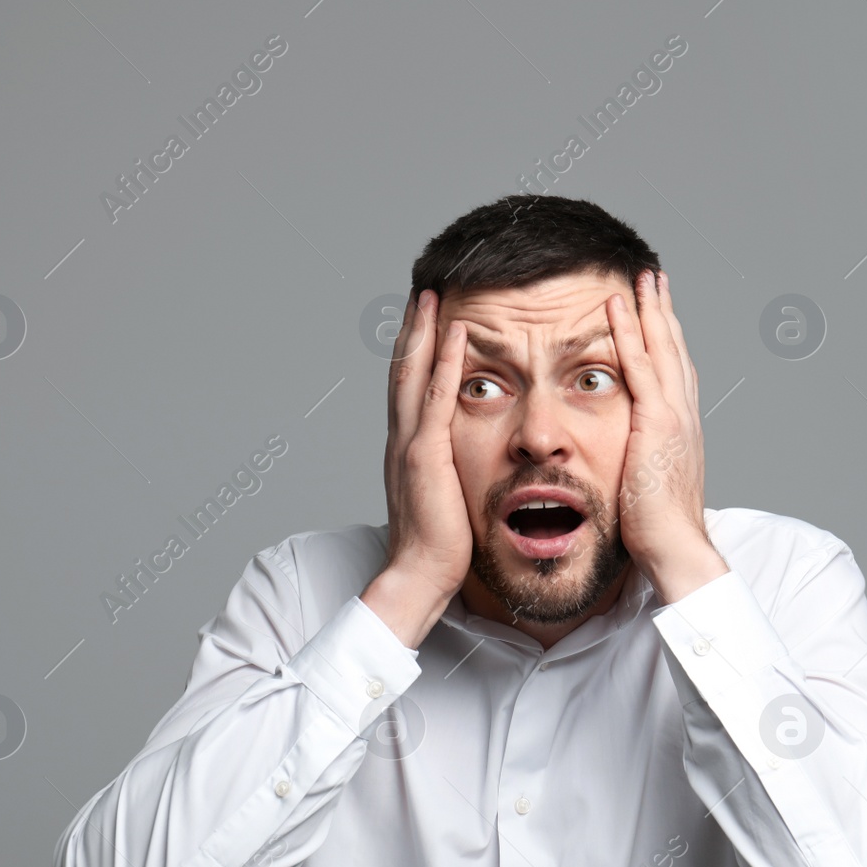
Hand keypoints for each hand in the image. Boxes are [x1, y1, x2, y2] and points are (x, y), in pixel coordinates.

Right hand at [379, 289, 472, 603]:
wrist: (418, 576)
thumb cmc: (438, 548)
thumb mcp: (446, 499)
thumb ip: (450, 474)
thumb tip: (463, 466)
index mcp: (408, 448)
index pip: (409, 388)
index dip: (414, 351)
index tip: (423, 319)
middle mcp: (402, 438)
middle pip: (403, 370)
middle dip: (412, 328)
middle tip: (422, 289)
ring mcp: (411, 444)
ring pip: (413, 374)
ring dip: (422, 331)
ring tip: (431, 293)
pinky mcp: (425, 455)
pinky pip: (437, 398)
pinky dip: (445, 362)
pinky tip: (454, 333)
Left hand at [607, 270, 728, 603]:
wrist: (676, 547)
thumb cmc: (659, 529)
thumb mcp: (649, 485)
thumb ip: (643, 462)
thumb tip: (630, 460)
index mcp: (683, 430)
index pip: (676, 373)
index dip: (669, 339)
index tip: (661, 313)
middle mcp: (684, 415)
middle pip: (675, 350)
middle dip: (665, 312)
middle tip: (656, 278)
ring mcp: (673, 416)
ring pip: (662, 348)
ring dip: (651, 308)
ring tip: (641, 276)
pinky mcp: (656, 423)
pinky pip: (640, 366)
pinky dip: (630, 332)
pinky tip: (617, 306)